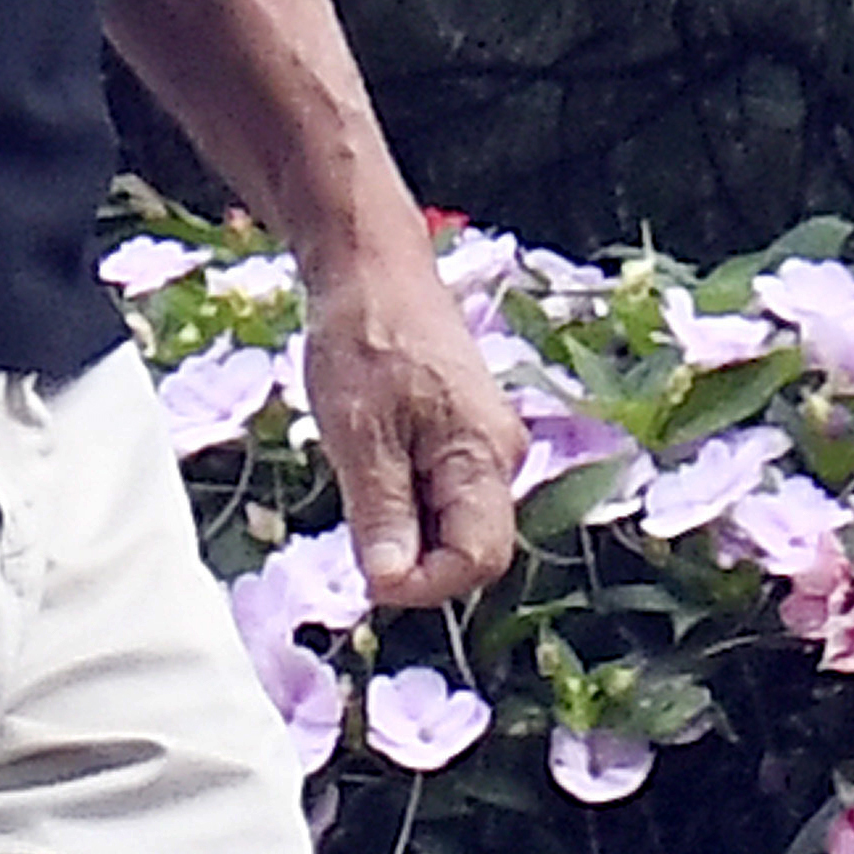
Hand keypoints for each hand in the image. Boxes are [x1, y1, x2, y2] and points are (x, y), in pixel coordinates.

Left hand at [300, 234, 525, 615]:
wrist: (371, 267)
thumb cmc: (365, 338)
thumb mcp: (358, 434)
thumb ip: (382, 514)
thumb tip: (390, 586)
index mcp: (486, 456)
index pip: (480, 560)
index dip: (426, 585)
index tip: (367, 576)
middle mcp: (500, 457)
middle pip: (470, 547)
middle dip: (413, 556)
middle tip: (353, 520)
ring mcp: (484, 446)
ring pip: (451, 523)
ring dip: (403, 527)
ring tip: (358, 474)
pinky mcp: (462, 435)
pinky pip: (440, 494)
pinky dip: (402, 499)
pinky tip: (368, 462)